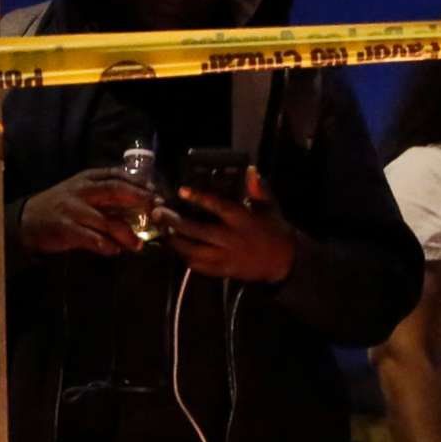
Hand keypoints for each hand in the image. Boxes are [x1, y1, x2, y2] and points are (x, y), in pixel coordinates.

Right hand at [18, 167, 150, 257]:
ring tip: (138, 245)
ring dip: (125, 233)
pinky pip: (92, 238)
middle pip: (115, 190)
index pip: (117, 175)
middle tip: (157, 211)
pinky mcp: (66, 229)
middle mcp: (81, 190)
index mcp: (87, 178)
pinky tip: (115, 251)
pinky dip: (106, 246)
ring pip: (106, 219)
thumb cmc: (61, 206)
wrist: (27, 221)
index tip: (157, 193)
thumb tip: (139, 201)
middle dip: (139, 199)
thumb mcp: (81, 192)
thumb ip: (105, 193)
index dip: (139, 184)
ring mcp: (73, 209)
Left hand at [162, 172, 296, 282]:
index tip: (182, 190)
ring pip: (193, 251)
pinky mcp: (221, 271)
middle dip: (175, 222)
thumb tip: (250, 170)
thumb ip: (258, 189)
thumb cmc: (273, 229)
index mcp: (243, 221)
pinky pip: (197, 265)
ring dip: (175, 241)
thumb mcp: (269, 207)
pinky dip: (184, 256)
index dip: (200, 198)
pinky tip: (175, 246)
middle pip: (198, 231)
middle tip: (159, 213)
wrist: (282, 262)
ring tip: (162, 230)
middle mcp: (231, 239)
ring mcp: (225, 257)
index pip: (218, 207)